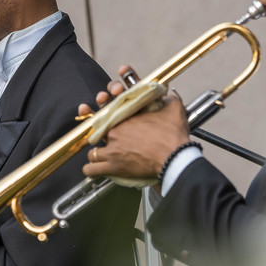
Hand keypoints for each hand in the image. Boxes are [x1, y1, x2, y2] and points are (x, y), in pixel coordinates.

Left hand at [79, 66, 190, 180]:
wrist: (175, 156)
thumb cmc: (173, 135)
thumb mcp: (173, 108)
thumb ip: (168, 98)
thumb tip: (168, 94)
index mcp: (126, 116)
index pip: (106, 108)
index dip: (103, 106)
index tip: (102, 105)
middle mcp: (115, 131)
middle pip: (97, 131)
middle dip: (100, 133)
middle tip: (107, 137)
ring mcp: (113, 149)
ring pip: (93, 152)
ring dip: (96, 154)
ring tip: (102, 156)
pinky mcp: (114, 166)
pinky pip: (92, 169)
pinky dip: (91, 170)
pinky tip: (93, 170)